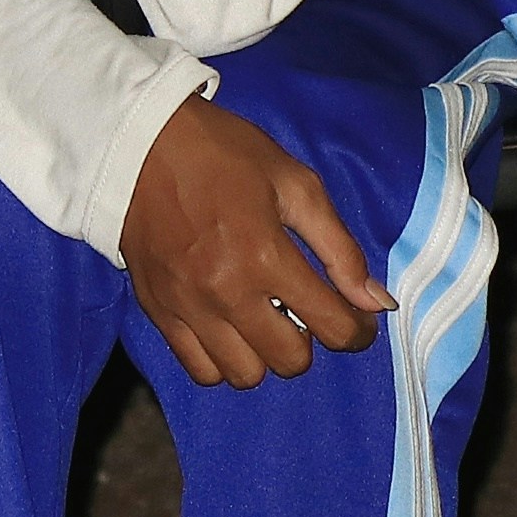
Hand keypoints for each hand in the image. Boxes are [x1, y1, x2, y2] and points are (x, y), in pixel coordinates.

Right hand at [119, 94, 389, 387]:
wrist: (139, 142)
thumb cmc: (224, 154)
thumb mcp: (295, 183)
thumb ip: (340, 247)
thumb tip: (378, 303)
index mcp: (265, 255)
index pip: (332, 326)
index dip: (357, 330)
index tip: (356, 319)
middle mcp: (226, 292)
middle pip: (291, 360)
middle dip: (311, 341)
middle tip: (303, 310)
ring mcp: (188, 307)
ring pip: (245, 374)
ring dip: (266, 354)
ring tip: (263, 320)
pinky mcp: (157, 311)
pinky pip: (200, 370)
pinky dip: (222, 360)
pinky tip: (229, 329)